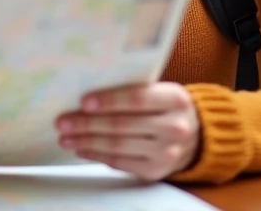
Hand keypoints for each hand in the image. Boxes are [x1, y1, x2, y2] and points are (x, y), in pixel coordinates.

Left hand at [56, 82, 199, 182]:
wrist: (198, 137)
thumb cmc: (167, 107)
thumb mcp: (161, 90)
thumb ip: (133, 88)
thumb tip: (87, 94)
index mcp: (175, 99)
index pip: (137, 98)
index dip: (109, 101)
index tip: (83, 102)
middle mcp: (174, 127)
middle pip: (122, 126)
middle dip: (87, 124)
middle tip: (62, 122)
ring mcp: (166, 153)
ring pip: (118, 147)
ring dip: (86, 142)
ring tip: (66, 137)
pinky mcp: (156, 171)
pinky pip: (120, 163)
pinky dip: (97, 156)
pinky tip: (81, 149)